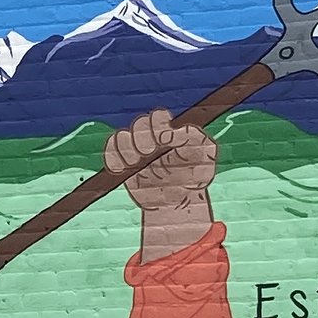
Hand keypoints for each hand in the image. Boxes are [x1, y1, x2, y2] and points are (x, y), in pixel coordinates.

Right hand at [104, 110, 218, 213]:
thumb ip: (194, 137)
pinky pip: (110, 154)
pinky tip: (123, 169)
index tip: (163, 142)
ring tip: (136, 163)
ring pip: (121, 137)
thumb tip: (169, 134)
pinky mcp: (124, 165)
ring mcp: (136, 151)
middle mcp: (151, 138)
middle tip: (149, 154)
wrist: (181, 201)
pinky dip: (112, 159)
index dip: (157, 125)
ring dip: (126, 149)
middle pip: (138, 124)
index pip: (157, 116)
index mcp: (169, 130)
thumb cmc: (197, 174)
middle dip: (143, 138)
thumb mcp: (206, 154)